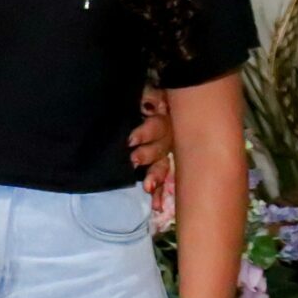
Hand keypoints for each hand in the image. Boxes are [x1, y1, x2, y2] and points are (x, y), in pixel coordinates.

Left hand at [129, 86, 174, 207]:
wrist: (145, 98)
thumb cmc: (142, 95)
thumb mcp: (144, 91)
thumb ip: (149, 96)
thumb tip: (149, 102)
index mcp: (162, 114)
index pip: (157, 125)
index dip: (145, 133)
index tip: (130, 141)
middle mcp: (167, 134)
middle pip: (162, 146)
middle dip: (148, 155)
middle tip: (134, 160)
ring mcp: (165, 149)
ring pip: (163, 164)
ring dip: (156, 176)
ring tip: (147, 187)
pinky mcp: (159, 161)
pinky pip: (163, 178)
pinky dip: (159, 193)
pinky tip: (157, 207)